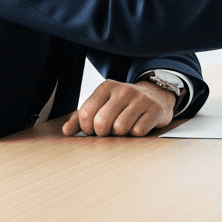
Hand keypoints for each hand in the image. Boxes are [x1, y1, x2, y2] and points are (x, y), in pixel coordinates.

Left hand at [61, 79, 175, 136]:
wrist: (155, 96)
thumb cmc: (122, 105)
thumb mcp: (101, 106)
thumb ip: (80, 118)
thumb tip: (66, 131)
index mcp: (106, 87)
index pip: (85, 115)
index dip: (86, 129)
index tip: (93, 129)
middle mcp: (124, 90)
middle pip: (101, 122)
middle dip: (103, 133)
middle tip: (108, 131)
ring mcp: (141, 98)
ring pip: (120, 128)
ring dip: (120, 134)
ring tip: (124, 127)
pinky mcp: (155, 109)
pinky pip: (138, 131)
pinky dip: (136, 134)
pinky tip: (138, 124)